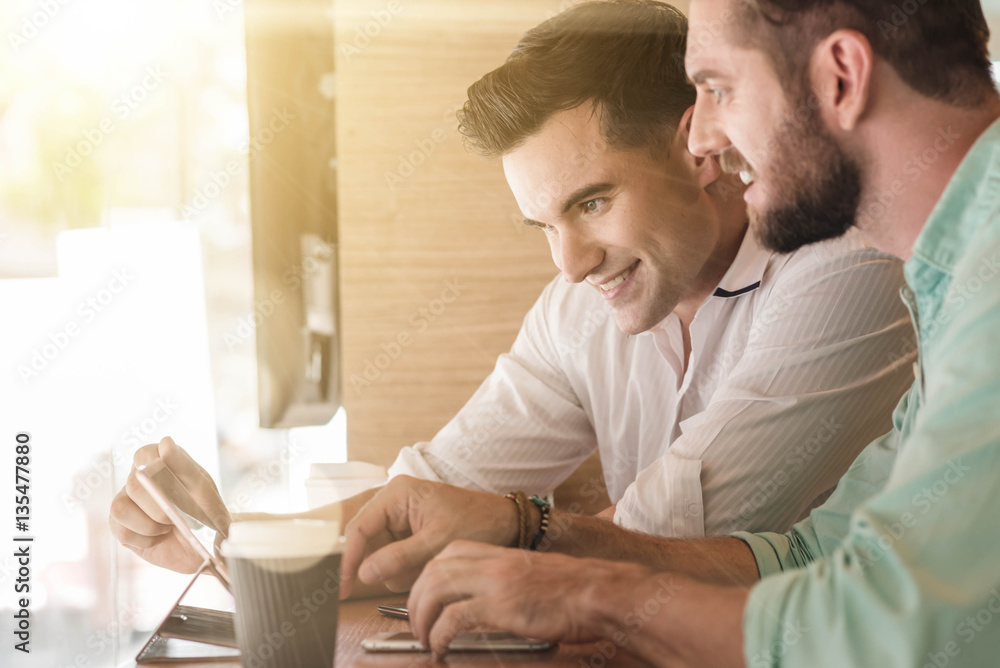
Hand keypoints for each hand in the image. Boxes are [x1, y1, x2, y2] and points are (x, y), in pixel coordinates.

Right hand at [109, 436, 230, 572]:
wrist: (203, 545)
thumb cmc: (204, 511)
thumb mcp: (203, 490)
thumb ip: (185, 467)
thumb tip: (165, 442)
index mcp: (158, 463)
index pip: (145, 454)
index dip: (158, 466)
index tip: (178, 480)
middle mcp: (136, 479)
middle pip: (133, 484)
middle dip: (159, 506)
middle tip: (178, 516)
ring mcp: (125, 502)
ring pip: (120, 508)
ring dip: (150, 524)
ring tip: (168, 526)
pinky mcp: (119, 527)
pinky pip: (122, 532)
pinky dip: (146, 539)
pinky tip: (159, 537)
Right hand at [340, 476, 519, 597]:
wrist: (505, 524)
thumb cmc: (477, 522)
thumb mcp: (437, 542)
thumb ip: (399, 557)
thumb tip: (364, 573)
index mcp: (396, 494)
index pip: (359, 528)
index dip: (348, 559)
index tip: (344, 587)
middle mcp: (393, 504)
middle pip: (368, 546)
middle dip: (390, 564)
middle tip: (414, 569)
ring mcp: (400, 521)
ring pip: (382, 558)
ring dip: (403, 570)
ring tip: (431, 560)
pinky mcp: (409, 536)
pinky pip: (396, 561)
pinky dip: (411, 570)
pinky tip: (431, 562)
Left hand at [406, 541, 651, 655]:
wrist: (598, 593)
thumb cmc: (573, 590)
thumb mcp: (531, 574)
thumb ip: (504, 578)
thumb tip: (484, 598)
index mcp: (498, 553)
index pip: (446, 553)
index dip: (426, 575)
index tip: (423, 597)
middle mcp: (491, 562)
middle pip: (433, 571)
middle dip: (415, 599)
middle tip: (416, 623)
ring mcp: (494, 582)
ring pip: (435, 591)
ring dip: (421, 618)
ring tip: (424, 639)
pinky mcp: (500, 606)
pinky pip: (453, 617)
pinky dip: (439, 634)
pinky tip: (441, 647)